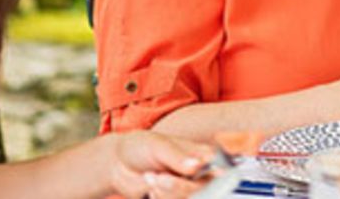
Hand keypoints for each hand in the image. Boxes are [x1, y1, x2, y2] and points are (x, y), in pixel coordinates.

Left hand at [96, 130, 211, 197]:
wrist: (119, 165)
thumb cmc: (141, 147)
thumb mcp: (157, 146)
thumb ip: (177, 156)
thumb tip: (197, 165)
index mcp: (203, 156)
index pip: (219, 169)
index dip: (213, 177)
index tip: (191, 173)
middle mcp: (201, 175)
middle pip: (204, 190)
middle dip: (179, 187)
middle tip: (159, 177)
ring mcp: (189, 191)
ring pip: (189, 198)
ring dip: (167, 193)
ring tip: (150, 178)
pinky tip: (150, 189)